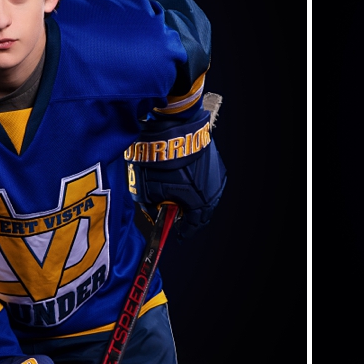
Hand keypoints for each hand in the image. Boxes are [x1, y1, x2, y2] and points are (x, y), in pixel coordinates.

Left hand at [126, 101, 224, 237]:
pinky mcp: (215, 162)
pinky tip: (188, 182)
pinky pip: (208, 181)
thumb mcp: (147, 191)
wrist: (173, 130)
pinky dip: (199, 185)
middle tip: (179, 218)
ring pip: (207, 196)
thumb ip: (150, 208)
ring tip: (182, 200)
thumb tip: (153, 213)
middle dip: (191, 217)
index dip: (184, 231)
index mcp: (200, 204)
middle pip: (203, 212)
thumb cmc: (161, 161)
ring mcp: (216, 176)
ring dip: (195, 200)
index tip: (178, 233)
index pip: (194, 225)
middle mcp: (213, 192)